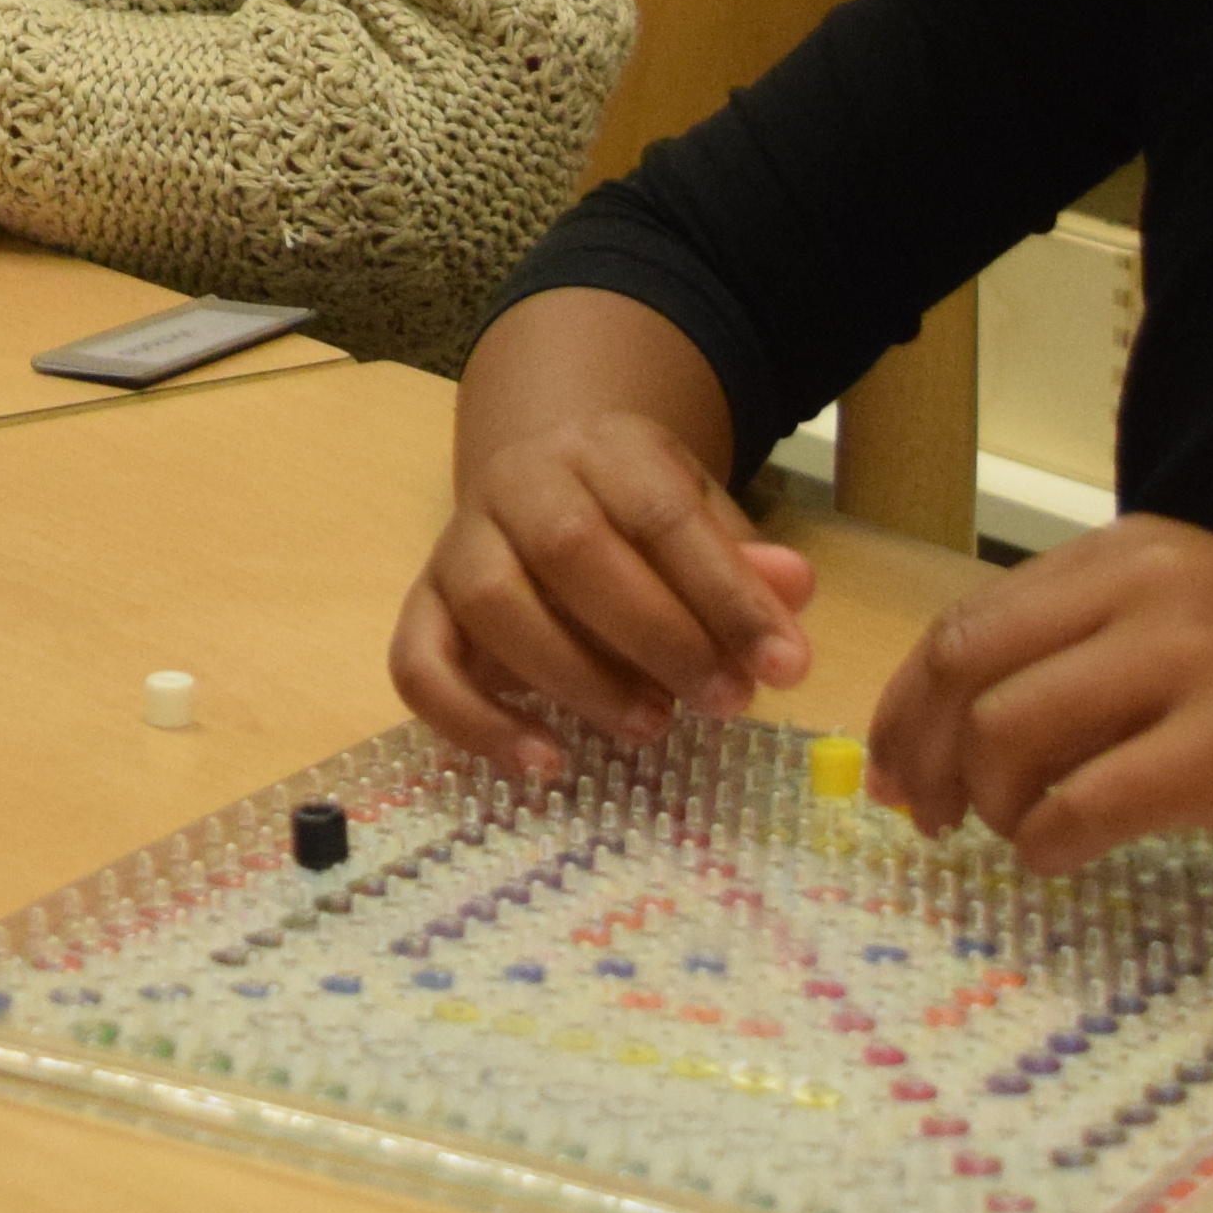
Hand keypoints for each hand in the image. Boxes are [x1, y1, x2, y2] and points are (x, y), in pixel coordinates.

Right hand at [392, 405, 817, 783]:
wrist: (542, 484)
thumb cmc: (634, 517)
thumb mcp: (699, 515)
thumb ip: (741, 558)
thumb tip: (793, 589)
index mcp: (601, 449)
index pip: (663, 514)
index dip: (727, 593)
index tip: (785, 666)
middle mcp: (517, 483)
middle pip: (571, 547)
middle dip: (658, 636)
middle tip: (724, 702)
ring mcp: (458, 545)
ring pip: (495, 604)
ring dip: (578, 678)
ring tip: (651, 725)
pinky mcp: (423, 607)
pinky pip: (419, 665)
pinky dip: (474, 722)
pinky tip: (544, 763)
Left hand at [865, 516, 1212, 881]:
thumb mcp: (1199, 637)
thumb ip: (1092, 660)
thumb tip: (960, 730)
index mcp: (1133, 555)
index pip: (969, 618)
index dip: (909, 701)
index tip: (893, 768)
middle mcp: (1153, 589)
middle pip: (965, 664)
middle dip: (918, 749)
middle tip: (923, 817)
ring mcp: (1196, 662)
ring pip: (1009, 730)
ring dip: (984, 802)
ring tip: (1013, 837)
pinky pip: (1085, 803)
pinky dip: (1046, 842)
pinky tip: (1060, 858)